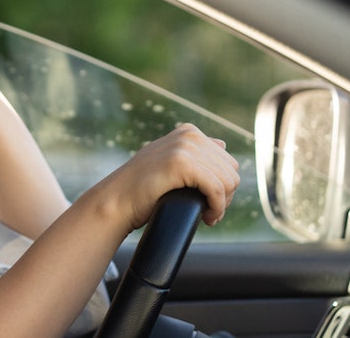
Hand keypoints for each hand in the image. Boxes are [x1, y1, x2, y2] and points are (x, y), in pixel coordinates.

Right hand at [94, 123, 240, 231]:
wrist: (117, 200)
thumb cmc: (142, 188)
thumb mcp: (169, 161)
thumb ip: (193, 151)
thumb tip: (222, 143)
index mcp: (189, 132)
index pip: (228, 162)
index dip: (223, 187)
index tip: (209, 203)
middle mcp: (189, 135)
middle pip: (232, 172)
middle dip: (225, 196)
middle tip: (209, 211)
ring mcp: (184, 147)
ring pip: (228, 181)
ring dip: (222, 205)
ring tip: (207, 215)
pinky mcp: (182, 163)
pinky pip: (217, 189)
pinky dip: (217, 208)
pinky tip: (207, 218)